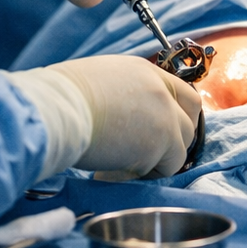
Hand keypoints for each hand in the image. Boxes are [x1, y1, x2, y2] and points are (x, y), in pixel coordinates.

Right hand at [50, 56, 201, 178]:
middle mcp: (161, 90)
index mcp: (145, 71)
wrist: (57, 109)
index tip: (161, 132)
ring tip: (121, 166)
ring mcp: (165, 116)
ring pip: (180, 149)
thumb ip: (124, 94)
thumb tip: (122, 115)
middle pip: (189, 121)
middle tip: (147, 155)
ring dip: (156, 162)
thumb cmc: (61, 96)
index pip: (182, 93)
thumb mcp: (99, 81)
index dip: (176, 116)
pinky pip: (164, 168)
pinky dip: (143, 176)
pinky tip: (113, 172)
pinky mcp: (160, 143)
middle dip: (173, 142)